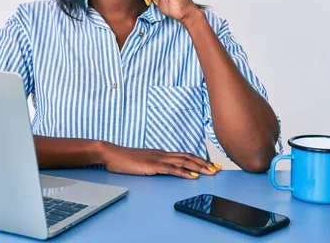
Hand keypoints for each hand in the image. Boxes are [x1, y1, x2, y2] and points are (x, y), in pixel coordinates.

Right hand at [101, 143, 221, 178]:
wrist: (112, 154)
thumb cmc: (124, 159)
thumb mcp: (142, 161)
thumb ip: (153, 163)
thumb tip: (163, 168)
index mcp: (160, 153)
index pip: (184, 155)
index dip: (198, 159)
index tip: (210, 164)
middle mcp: (162, 154)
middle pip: (188, 157)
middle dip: (204, 163)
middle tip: (217, 168)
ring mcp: (158, 159)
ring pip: (183, 162)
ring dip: (199, 167)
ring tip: (211, 172)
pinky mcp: (152, 166)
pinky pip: (172, 169)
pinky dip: (184, 172)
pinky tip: (193, 176)